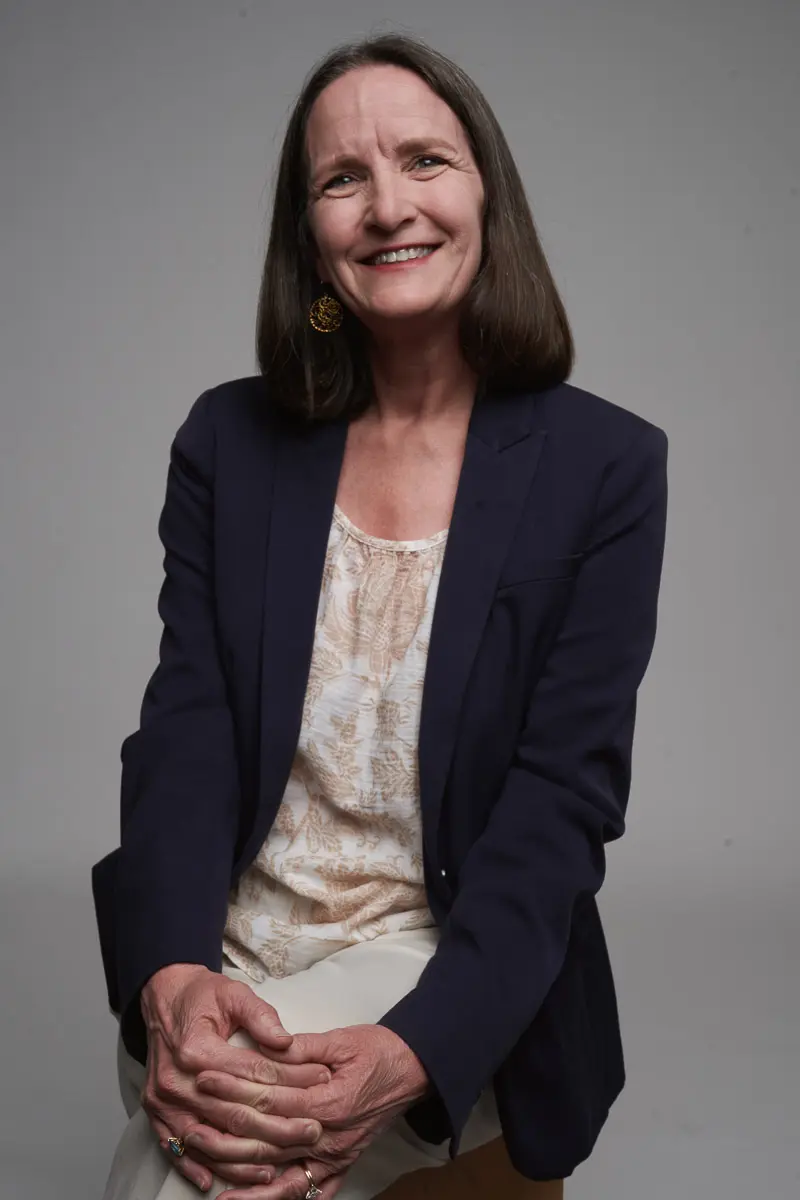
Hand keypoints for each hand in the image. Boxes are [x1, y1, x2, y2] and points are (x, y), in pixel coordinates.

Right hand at [140, 963, 330, 1191]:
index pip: (252, 1073)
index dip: (290, 1079)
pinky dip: (196, 1167)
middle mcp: (177, 1080)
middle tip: (313, 1132)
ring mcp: (163, 1101)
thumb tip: (287, 1041)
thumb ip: (260, 1016)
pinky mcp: (155, 1113)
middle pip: (234, 1115)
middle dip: (277, 1129)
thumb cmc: (202, 996)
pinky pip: (175, 1148)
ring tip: (276, 1167)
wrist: (163, 997)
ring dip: (242, 1159)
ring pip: (207, 1142)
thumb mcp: (233, 994)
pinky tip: (216, 1181)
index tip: (321, 1081)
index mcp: (197, 1049)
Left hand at [193, 1023, 429, 1198]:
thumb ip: (304, 1047)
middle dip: (227, 1132)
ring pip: (284, 1177)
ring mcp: (336, 1157)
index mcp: (330, 1101)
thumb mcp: (343, 1039)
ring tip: (212, 1184)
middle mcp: (330, 1137)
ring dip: (246, 1183)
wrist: (415, 1071)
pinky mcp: (342, 1165)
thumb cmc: (381, 1051)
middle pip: (269, 1141)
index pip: (272, 1099)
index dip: (235, 1088)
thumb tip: (269, 1043)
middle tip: (192, 1124)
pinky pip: (310, 1193)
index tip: (205, 1077)